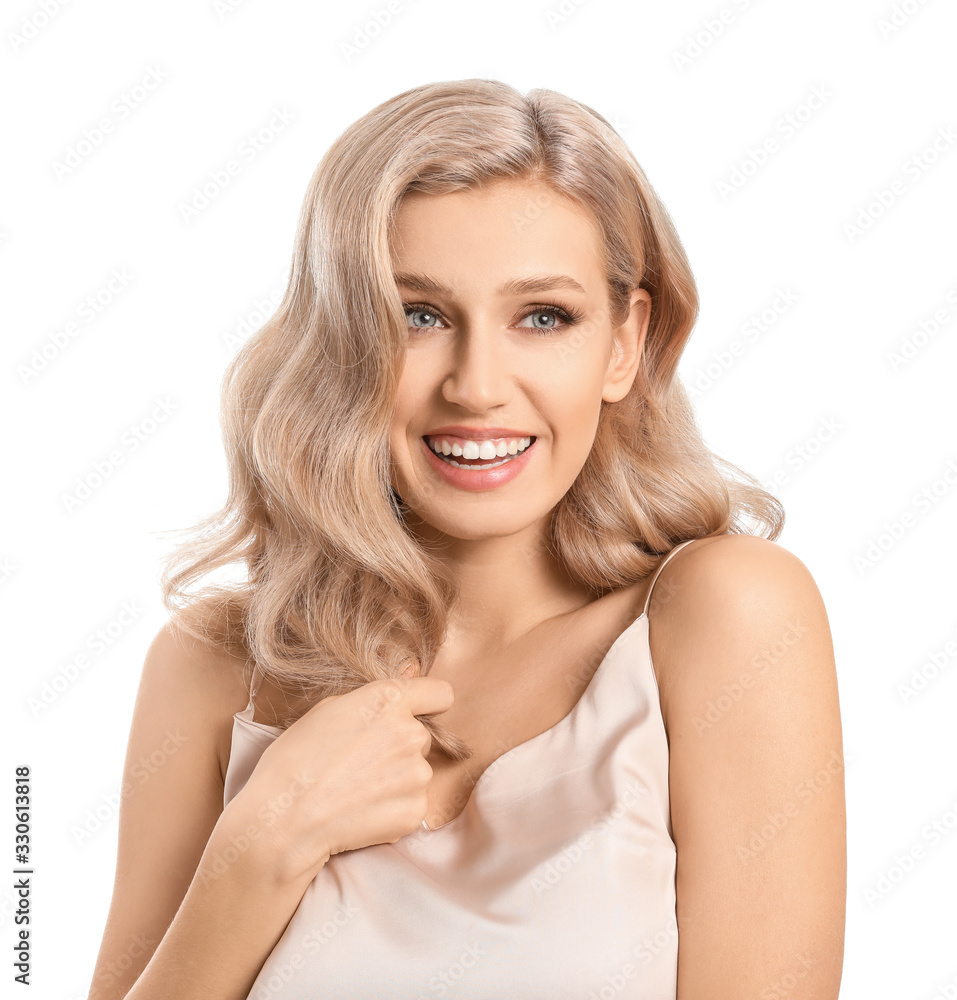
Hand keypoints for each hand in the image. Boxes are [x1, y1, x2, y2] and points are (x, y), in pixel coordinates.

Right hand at [228, 661, 453, 883]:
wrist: (283, 822)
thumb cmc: (294, 761)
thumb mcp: (326, 711)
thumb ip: (369, 702)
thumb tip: (395, 701)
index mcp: (388, 700)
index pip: (440, 693)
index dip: (428, 704)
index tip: (420, 713)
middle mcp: (411, 733)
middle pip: (421, 736)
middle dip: (399, 747)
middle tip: (361, 763)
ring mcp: (417, 774)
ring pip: (416, 772)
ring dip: (396, 780)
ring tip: (356, 792)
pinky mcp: (415, 811)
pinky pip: (412, 804)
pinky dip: (393, 809)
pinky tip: (361, 813)